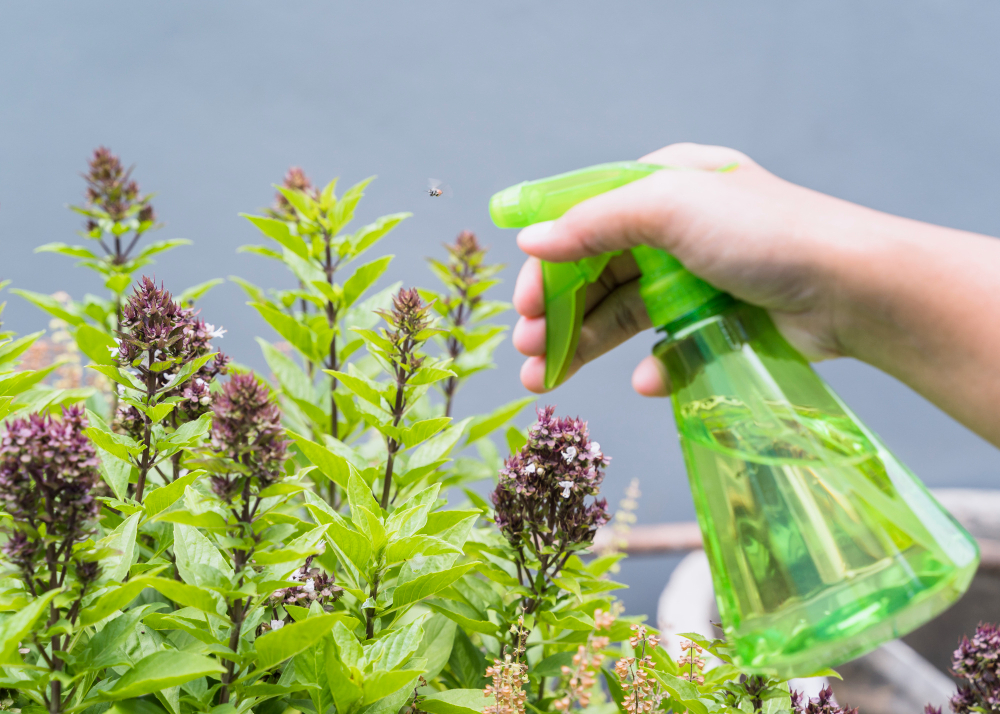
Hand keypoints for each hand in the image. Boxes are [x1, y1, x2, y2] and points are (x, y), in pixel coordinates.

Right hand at [511, 142, 888, 394]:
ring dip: (583, 345)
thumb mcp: (670, 206)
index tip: (522, 306)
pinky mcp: (715, 321)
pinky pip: (666, 346)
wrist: (852, 289)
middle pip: (595, 273)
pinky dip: (651, 366)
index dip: (547, 265)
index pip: (583, 222)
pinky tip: (645, 381)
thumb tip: (531, 242)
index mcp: (662, 186)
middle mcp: (675, 229)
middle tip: (527, 352)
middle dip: (556, 313)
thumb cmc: (764, 233)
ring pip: (620, 314)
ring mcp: (695, 278)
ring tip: (544, 378)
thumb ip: (594, 223)